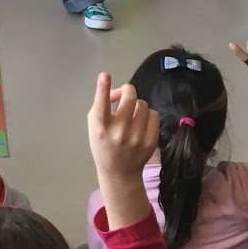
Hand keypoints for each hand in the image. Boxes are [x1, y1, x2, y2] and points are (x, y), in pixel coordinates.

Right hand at [88, 73, 157, 230]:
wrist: (119, 172)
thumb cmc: (103, 144)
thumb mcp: (94, 126)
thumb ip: (101, 106)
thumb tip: (117, 93)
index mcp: (100, 128)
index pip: (101, 105)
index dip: (103, 88)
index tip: (104, 75)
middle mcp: (118, 132)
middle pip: (130, 97)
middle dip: (127, 91)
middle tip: (124, 96)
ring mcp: (136, 137)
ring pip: (143, 104)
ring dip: (136, 105)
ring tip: (131, 115)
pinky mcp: (151, 141)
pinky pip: (153, 114)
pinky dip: (147, 115)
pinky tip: (141, 124)